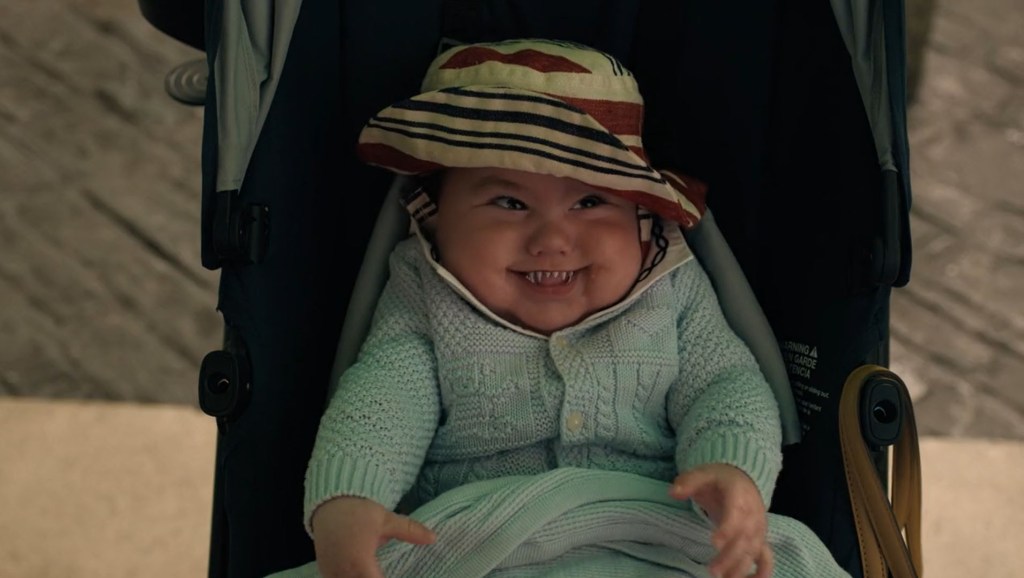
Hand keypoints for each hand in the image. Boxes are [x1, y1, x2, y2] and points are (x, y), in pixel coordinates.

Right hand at [311, 496, 435, 577]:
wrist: (329, 503)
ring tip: (375, 570)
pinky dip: (351, 577)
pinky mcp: (325, 572)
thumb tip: (433, 538)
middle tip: (382, 571)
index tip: (395, 575)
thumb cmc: (358, 511)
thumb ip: (410, 531)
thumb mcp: (387, 520)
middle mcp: (343, 573)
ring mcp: (331, 574)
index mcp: (360, 563)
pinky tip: (361, 571)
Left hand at [670, 463, 772, 577]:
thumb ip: (688, 482)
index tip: (714, 543)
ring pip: (753, 552)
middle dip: (730, 557)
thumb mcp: (704, 474)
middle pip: (744, 539)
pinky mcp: (760, 539)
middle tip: (712, 571)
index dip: (727, 529)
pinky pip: (765, 558)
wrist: (744, 479)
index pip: (736, 515)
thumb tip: (673, 492)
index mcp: (739, 497)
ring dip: (741, 568)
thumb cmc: (720, 480)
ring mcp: (759, 529)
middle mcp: (753, 515)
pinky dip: (762, 572)